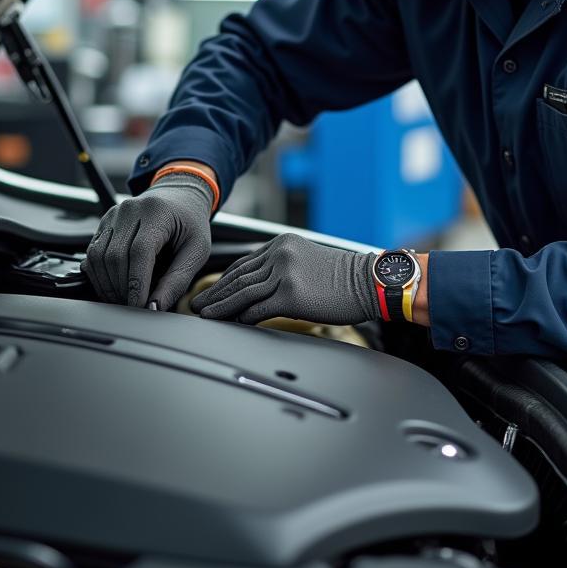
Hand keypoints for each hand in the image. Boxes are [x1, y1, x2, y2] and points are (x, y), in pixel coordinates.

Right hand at [84, 171, 213, 309]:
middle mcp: (131, 209)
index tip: (139, 306)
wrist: (179, 197)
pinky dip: (99, 275)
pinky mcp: (104, 223)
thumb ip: (177, 280)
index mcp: (157, 212)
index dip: (137, 283)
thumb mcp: (197, 251)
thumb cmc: (191, 224)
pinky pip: (93, 253)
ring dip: (108, 285)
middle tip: (134, 307)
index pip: (140, 251)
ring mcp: (114, 214)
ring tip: (124, 299)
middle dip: (122, 288)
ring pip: (98, 257)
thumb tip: (154, 308)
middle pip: (115, 256)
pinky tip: (114, 286)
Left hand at [190, 233, 380, 324]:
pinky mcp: (290, 294)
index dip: (224, 279)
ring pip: (242, 292)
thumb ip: (283, 268)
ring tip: (204, 314)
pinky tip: (230, 323)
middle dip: (215, 292)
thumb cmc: (344, 278)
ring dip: (220, 305)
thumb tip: (261, 290)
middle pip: (238, 276)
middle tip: (197, 304)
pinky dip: (241, 317)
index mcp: (281, 244)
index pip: (244, 263)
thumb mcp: (308, 261)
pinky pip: (257, 308)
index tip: (210, 290)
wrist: (369, 282)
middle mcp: (279, 254)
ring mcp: (283, 273)